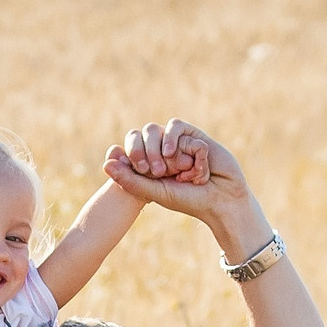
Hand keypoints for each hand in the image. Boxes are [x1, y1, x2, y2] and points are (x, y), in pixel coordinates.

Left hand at [105, 119, 263, 253]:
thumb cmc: (189, 200)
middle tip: (158, 172)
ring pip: (157, 131)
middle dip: (146, 153)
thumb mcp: (155, 192)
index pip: (129, 147)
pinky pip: (176, 126)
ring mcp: (177, 141)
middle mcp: (161, 151)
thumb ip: (130, 180)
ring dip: (163, 150)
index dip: (131, 154)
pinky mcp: (193, 134)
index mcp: (149, 164)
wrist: (222, 200)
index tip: (141, 170)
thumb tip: (105, 164)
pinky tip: (184, 159)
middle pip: (141, 136)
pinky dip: (178, 142)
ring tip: (175, 170)